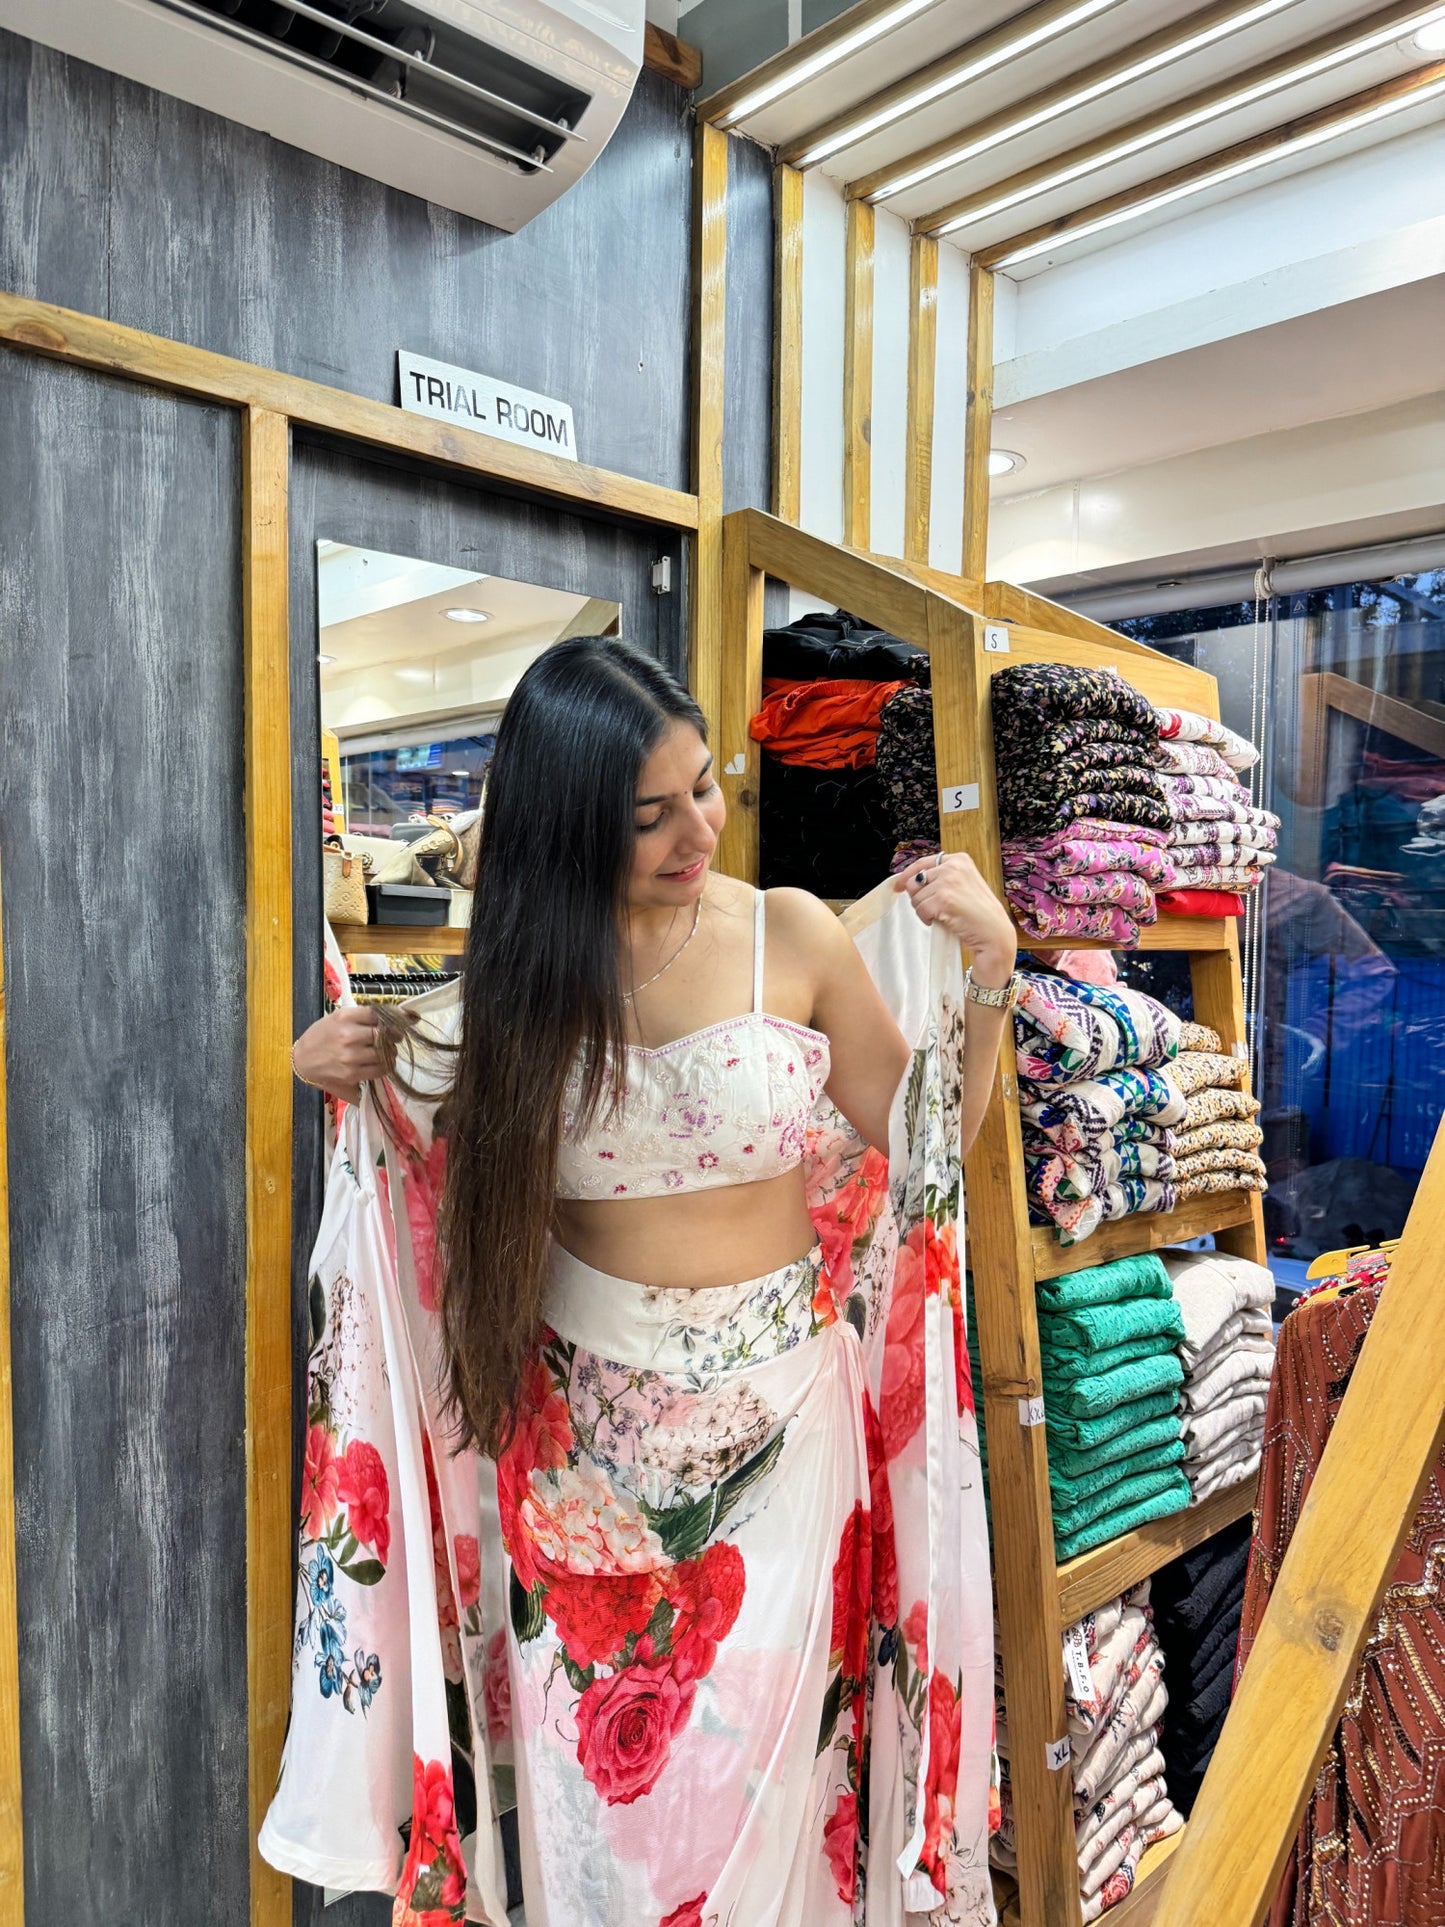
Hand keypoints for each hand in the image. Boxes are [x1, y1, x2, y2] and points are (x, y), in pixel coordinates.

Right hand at [292, 1006, 386, 1099]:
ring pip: (385, 1053)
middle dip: (393, 1036)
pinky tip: (379, 1062)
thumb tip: (398, 1015)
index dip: (391, 1018)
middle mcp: (349, 1035)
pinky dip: (385, 1066)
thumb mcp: (338, 1018)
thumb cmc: (321, 1036)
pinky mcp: (352, 1074)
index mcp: (345, 1017)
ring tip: (385, 1050)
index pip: (379, 1014)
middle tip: (393, 1037)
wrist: (302, 1060)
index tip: (395, 1022)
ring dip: (390, 1051)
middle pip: (385, 1033)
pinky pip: (380, 1069)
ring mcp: (351, 1056)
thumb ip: (363, 1016)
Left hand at [893, 853, 1016, 983]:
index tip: (898, 885)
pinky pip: (920, 909)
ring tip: (942, 915)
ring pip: (916, 897)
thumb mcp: (964, 884)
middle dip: (918, 898)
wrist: (994, 932)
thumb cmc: (979, 913)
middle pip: (914, 881)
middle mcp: (953, 866)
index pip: (922, 863)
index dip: (907, 876)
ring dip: (923, 910)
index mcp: (959, 859)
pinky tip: (942, 921)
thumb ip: (942, 878)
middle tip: (933, 909)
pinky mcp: (943, 898)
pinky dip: (926, 919)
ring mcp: (948, 881)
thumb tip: (908, 882)